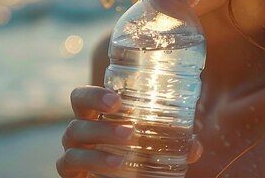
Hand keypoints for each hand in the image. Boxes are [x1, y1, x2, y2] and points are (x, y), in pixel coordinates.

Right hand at [56, 86, 202, 176]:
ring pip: (73, 135)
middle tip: (128, 124)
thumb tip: (194, 146)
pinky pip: (70, 164)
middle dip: (97, 111)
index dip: (94, 94)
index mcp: (97, 116)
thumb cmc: (134, 157)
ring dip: (101, 137)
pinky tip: (116, 165)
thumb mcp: (152, 146)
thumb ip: (171, 141)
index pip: (84, 97)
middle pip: (77, 110)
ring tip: (128, 141)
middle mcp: (81, 132)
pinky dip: (94, 162)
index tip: (117, 100)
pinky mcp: (72, 172)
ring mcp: (73, 151)